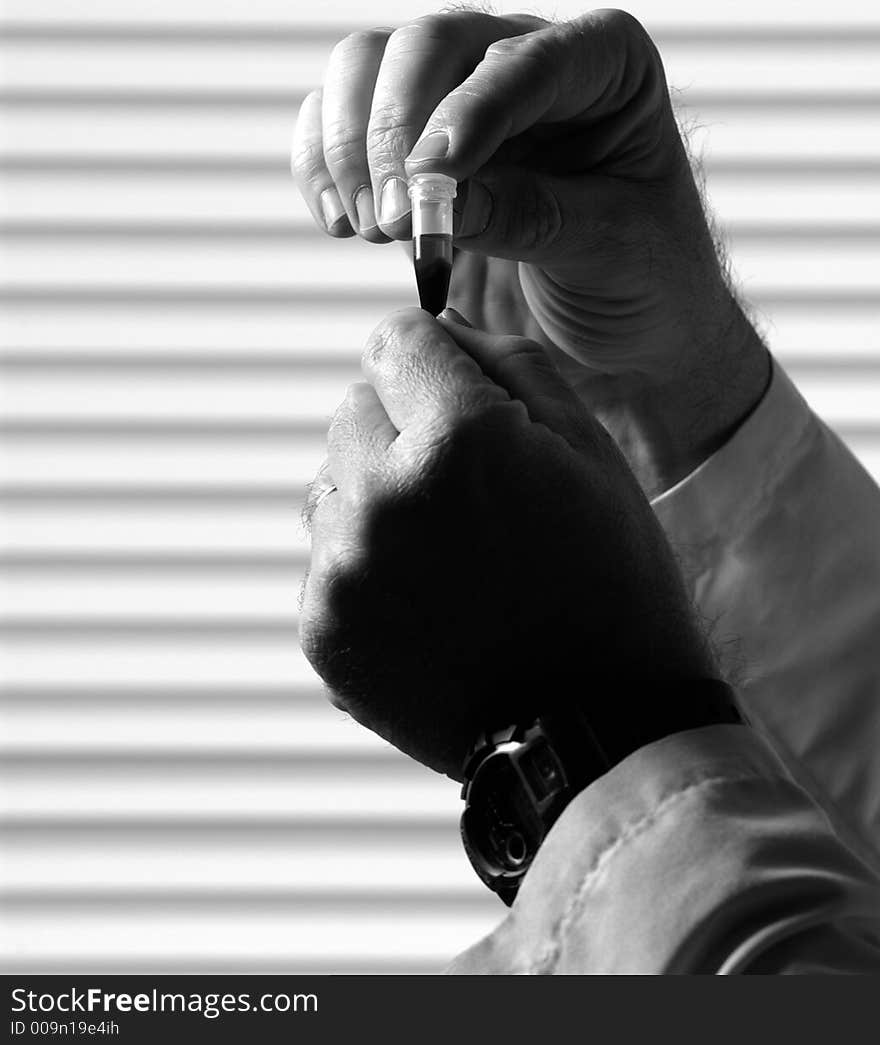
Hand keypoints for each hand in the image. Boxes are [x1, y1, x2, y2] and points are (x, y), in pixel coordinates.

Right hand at [291, 9, 768, 495]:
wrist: (626, 331)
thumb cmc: (645, 281)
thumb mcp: (607, 250)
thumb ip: (529, 215)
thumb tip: (437, 199)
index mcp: (604, 62)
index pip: (527, 59)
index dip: (471, 111)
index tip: (429, 178)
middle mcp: (522, 55)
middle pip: (428, 43)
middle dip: (395, 130)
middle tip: (394, 222)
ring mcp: (456, 89)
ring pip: (365, 63)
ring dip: (350, 146)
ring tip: (371, 230)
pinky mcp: (405, 137)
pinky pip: (335, 115)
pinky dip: (321, 164)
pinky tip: (340, 223)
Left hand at [301, 308, 715, 779]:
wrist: (595, 732)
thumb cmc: (608, 579)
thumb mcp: (590, 450)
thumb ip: (507, 363)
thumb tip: (438, 324)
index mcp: (458, 437)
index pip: (393, 339)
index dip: (430, 356)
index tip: (453, 388)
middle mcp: (383, 495)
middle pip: (354, 406)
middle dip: (402, 425)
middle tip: (467, 484)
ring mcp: (344, 569)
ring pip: (331, 484)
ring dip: (376, 496)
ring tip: (449, 550)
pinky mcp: (323, 629)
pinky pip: (326, 558)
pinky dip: (366, 567)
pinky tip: (430, 602)